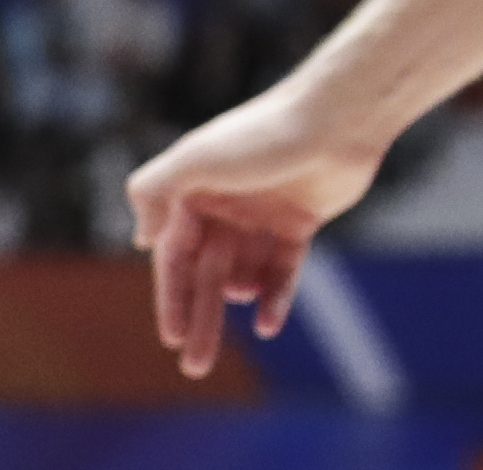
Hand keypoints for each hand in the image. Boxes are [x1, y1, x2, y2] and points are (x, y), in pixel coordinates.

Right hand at [127, 83, 385, 378]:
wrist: (340, 116)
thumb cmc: (265, 134)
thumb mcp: (196, 158)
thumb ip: (154, 190)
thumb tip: (142, 239)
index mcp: (193, 189)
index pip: (174, 255)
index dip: (171, 297)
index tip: (172, 336)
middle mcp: (226, 201)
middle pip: (207, 272)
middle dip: (199, 317)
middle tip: (195, 366)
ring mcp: (264, 212)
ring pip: (242, 272)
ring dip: (235, 304)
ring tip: (235, 332)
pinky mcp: (302, 219)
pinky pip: (283, 266)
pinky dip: (275, 294)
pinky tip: (269, 323)